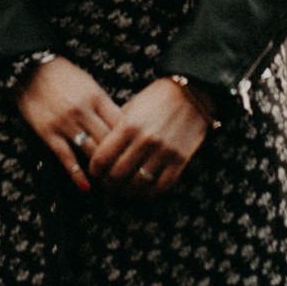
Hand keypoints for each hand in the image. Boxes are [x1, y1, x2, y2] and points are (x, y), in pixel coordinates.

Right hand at [15, 56, 121, 191]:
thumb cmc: (63, 75)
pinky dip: (77, 173)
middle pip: (109, 141)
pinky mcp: (48, 132)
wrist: (31, 69)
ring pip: (91, 151)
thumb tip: (123, 126)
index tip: (138, 154)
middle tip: (128, 173)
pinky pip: (66, 156)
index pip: (122, 124)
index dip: (132, 141)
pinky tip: (85, 185)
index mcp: (97, 97)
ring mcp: (65, 123)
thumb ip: (104, 105)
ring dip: (102, 168)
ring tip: (110, 181)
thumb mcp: (90, 84)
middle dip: (121, 158)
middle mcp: (83, 110)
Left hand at [88, 78, 209, 196]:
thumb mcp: (132, 107)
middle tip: (108, 184)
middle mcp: (145, 140)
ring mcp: (164, 151)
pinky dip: (151, 192)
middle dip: (109, 183)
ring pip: (139, 184)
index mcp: (128, 125)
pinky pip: (162, 185)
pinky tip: (144, 191)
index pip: (102, 157)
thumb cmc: (157, 98)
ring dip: (128, 191)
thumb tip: (100, 148)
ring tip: (124, 190)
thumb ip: (116, 128)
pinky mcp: (180, 159)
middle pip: (118, 174)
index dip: (94, 169)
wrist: (192, 93)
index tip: (95, 172)